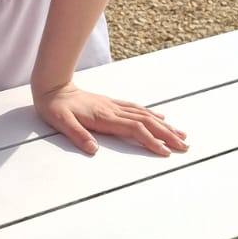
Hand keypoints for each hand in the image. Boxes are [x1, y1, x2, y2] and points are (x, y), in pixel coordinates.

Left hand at [32, 82, 187, 157]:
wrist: (53, 86)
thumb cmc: (55, 107)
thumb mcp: (61, 123)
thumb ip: (78, 135)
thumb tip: (93, 149)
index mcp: (104, 117)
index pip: (135, 129)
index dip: (151, 140)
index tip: (165, 152)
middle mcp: (114, 110)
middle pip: (147, 122)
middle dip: (167, 135)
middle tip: (184, 146)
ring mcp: (114, 106)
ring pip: (146, 115)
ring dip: (164, 125)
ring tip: (181, 135)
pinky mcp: (112, 103)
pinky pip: (137, 109)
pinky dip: (152, 114)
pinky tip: (161, 118)